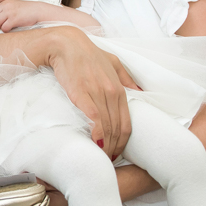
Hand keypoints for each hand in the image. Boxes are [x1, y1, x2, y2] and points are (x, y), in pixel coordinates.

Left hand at [0, 0, 45, 32]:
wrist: (39, 11)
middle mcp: (6, 6)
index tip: (2, 21)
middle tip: (5, 25)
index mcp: (5, 2)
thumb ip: (5, 10)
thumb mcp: (14, 6)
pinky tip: (13, 28)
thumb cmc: (28, 10)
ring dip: (2, 27)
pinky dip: (7, 30)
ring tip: (9, 26)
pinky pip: (4, 28)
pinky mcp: (14, 19)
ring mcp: (9, 12)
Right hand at [46, 27, 135, 157]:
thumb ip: (126, 78)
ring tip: (99, 158)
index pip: (127, 124)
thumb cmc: (87, 55)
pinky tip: (94, 144)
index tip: (116, 153)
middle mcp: (112, 93)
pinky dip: (96, 135)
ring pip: (107, 128)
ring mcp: (98, 94)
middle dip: (114, 149)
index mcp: (120, 89)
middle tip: (107, 161)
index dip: (123, 143)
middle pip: (117, 130)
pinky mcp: (82, 95)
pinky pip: (94, 120)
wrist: (65, 45)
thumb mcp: (113, 63)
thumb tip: (140, 91)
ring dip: (104, 146)